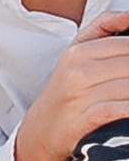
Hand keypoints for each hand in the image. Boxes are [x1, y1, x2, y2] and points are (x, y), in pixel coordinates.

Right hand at [13, 12, 128, 160]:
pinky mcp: (80, 121)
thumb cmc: (67, 91)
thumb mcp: (76, 52)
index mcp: (77, 52)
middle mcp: (75, 72)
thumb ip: (103, 27)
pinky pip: (118, 109)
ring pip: (128, 87)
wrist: (40, 133)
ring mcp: (77, 97)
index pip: (127, 45)